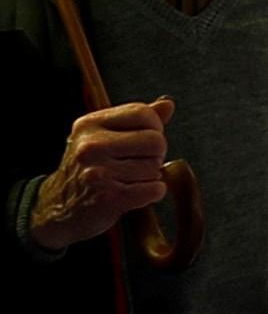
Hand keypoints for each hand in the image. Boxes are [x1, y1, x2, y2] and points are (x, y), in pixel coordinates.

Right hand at [31, 96, 170, 249]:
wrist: (53, 209)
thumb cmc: (86, 169)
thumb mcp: (102, 136)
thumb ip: (136, 120)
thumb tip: (168, 104)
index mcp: (89, 124)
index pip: (144, 113)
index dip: (153, 128)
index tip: (141, 143)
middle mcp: (90, 146)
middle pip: (155, 141)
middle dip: (155, 155)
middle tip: (136, 165)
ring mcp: (97, 173)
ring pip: (155, 168)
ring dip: (149, 177)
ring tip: (126, 180)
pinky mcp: (107, 199)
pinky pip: (154, 189)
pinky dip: (152, 193)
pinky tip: (133, 195)